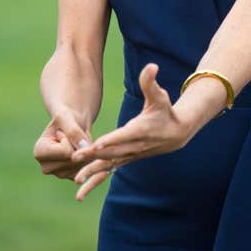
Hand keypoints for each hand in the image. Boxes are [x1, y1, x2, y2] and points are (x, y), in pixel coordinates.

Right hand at [33, 105, 92, 179]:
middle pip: (74, 160)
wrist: (72, 123)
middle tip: (73, 137)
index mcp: (39, 152)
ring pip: (82, 165)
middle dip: (79, 146)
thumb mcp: (66, 116)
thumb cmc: (65, 117)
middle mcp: (46, 167)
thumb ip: (73, 131)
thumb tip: (83, 148)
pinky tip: (84, 150)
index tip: (64, 132)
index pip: (65, 151)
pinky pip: (87, 169)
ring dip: (85, 151)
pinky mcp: (71, 177)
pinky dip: (89, 158)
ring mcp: (59, 174)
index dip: (71, 138)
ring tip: (77, 143)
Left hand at [70, 63, 189, 200]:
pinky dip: (96, 176)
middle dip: (92, 157)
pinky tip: (82, 184)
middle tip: (74, 160)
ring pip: (109, 165)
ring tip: (76, 181)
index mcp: (139, 130)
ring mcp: (130, 154)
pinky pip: (109, 169)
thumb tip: (152, 66)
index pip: (122, 136)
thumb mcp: (159, 95)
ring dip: (92, 173)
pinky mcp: (126, 158)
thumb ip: (151, 82)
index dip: (109, 141)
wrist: (177, 133)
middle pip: (111, 153)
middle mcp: (133, 146)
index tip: (94, 144)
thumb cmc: (165, 110)